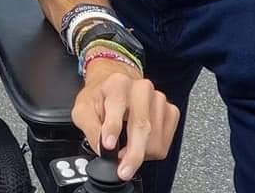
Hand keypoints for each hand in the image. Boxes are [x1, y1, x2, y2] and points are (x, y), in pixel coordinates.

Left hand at [71, 59, 179, 182]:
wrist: (115, 85)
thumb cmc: (100, 97)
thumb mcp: (83, 109)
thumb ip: (91, 128)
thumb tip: (102, 149)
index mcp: (117, 83)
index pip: (117, 105)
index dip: (112, 128)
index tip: (108, 145)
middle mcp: (141, 88)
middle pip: (141, 125)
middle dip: (133, 153)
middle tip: (123, 170)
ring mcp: (158, 99)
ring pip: (155, 139)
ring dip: (140, 154)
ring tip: (125, 150)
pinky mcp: (170, 111)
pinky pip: (164, 143)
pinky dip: (151, 152)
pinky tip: (138, 144)